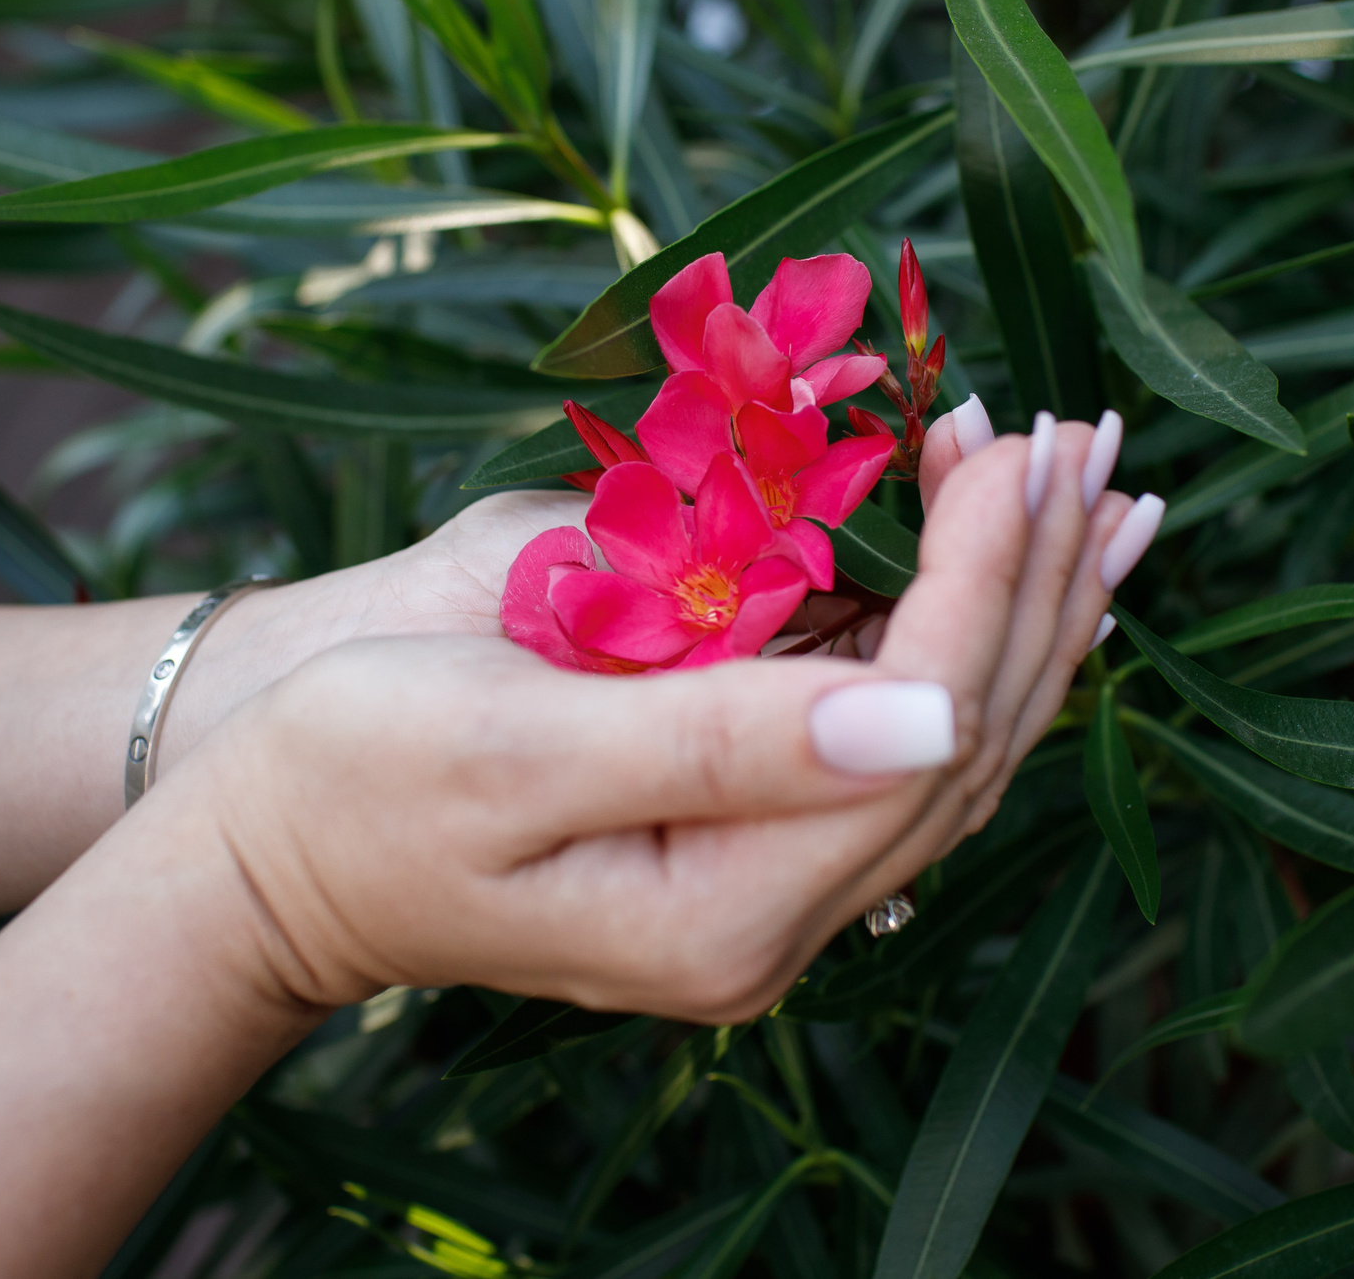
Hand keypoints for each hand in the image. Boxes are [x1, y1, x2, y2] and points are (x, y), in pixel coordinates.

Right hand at [181, 415, 1153, 1019]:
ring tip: (1093, 481)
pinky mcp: (742, 818)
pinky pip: (887, 719)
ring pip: (951, 732)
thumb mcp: (513, 750)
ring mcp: (765, 872)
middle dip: (1040, 579)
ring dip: (1026, 599)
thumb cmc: (351, 779)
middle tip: (1093, 440)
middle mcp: (772, 912)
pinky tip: (1001, 548)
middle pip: (968, 739)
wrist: (260, 846)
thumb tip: (927, 713)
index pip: (919, 732)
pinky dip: (955, 621)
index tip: (1010, 440)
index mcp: (722, 913)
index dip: (984, 580)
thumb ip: (720, 739)